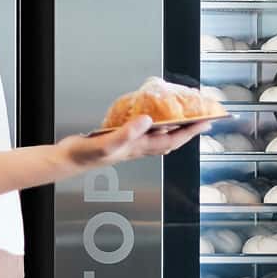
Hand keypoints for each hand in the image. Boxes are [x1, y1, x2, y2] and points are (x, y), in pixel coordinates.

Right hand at [58, 117, 212, 169]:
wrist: (70, 159)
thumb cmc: (86, 154)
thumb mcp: (108, 142)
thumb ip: (128, 132)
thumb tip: (149, 120)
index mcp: (139, 147)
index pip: (172, 138)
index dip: (191, 130)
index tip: (206, 122)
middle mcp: (139, 147)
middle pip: (171, 139)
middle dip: (189, 130)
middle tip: (204, 119)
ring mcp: (131, 144)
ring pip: (160, 136)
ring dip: (174, 127)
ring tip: (185, 118)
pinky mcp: (122, 138)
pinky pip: (146, 130)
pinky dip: (154, 124)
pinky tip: (152, 118)